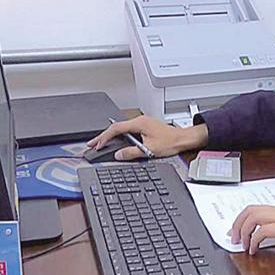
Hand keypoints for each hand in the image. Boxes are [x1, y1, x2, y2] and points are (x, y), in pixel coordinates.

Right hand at [86, 115, 208, 160]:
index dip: (104, 137)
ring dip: (111, 136)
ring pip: (121, 128)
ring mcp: (142, 123)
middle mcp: (140, 120)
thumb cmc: (170, 142)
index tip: (97, 144)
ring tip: (100, 143)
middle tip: (92, 143)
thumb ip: (132, 152)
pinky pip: (127, 130)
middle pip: (116, 127)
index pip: (116, 129)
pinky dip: (119, 135)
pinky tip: (115, 141)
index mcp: (139, 123)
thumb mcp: (149, 150)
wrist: (183, 139)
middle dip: (103, 136)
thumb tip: (118, 154)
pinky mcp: (145, 127)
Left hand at [229, 204, 274, 254]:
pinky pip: (262, 231)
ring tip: (242, 244)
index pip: (258, 208)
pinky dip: (254, 240)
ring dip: (243, 231)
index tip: (238, 230)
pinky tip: (254, 249)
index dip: (244, 219)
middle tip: (233, 237)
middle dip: (238, 223)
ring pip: (253, 216)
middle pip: (250, 209)